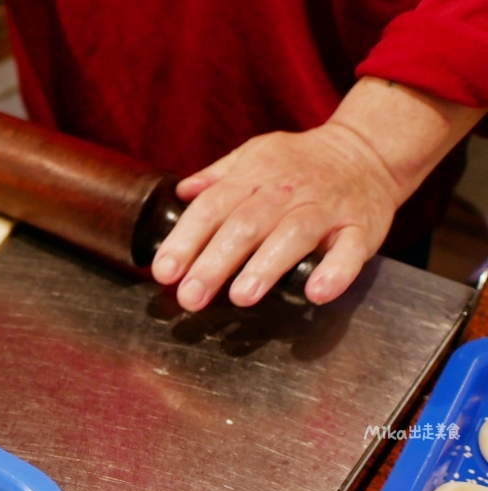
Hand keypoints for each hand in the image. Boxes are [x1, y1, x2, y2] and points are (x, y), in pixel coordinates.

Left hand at [152, 125, 400, 310]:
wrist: (369, 149)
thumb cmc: (301, 162)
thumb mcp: (254, 155)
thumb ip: (217, 177)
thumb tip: (181, 193)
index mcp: (253, 176)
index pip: (212, 207)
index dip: (185, 240)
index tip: (164, 271)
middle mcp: (286, 192)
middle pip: (245, 225)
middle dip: (214, 263)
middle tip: (190, 297)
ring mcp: (325, 209)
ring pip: (293, 235)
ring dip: (265, 267)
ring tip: (241, 297)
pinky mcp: (360, 228)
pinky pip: (350, 250)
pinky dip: (335, 272)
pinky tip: (316, 293)